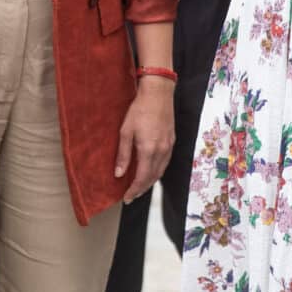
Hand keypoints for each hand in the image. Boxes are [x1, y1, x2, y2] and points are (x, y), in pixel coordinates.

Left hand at [117, 77, 175, 201]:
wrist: (158, 94)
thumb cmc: (140, 110)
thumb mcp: (126, 131)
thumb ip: (123, 154)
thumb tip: (118, 174)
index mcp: (149, 150)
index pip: (142, 178)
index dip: (134, 190)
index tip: (126, 198)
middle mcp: (161, 151)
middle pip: (152, 178)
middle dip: (141, 189)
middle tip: (131, 196)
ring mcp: (168, 147)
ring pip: (160, 171)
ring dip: (150, 182)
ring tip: (140, 187)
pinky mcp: (172, 141)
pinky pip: (165, 163)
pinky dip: (157, 171)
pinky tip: (151, 171)